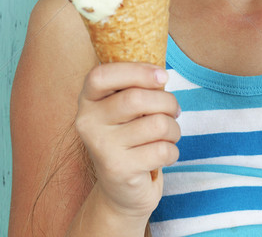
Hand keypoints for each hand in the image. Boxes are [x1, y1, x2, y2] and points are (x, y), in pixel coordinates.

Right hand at [74, 62, 180, 219]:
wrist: (121, 191)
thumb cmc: (130, 138)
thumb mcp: (125, 109)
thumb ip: (135, 88)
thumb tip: (161, 74)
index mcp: (87, 100)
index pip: (102, 75)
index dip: (136, 70)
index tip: (162, 76)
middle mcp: (87, 122)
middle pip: (136, 99)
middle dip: (167, 102)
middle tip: (174, 111)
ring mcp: (101, 147)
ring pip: (156, 124)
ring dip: (174, 129)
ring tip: (169, 134)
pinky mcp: (119, 170)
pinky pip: (162, 150)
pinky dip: (172, 151)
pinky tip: (163, 155)